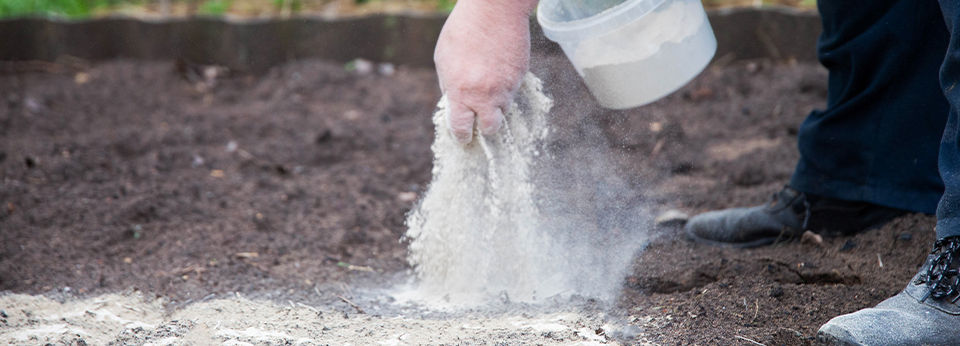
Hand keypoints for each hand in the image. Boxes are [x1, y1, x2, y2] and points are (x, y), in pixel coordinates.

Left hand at [434, 0, 536, 143]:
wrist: (493, 10)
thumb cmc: (463, 30)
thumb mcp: (444, 59)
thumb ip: (449, 84)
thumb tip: (454, 102)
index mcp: (460, 92)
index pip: (462, 127)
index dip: (463, 136)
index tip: (464, 138)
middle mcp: (485, 94)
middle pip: (491, 128)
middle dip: (486, 128)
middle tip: (482, 121)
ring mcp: (506, 86)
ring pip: (505, 108)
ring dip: (498, 105)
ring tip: (491, 88)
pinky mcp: (520, 76)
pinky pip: (514, 90)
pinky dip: (507, 87)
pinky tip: (500, 72)